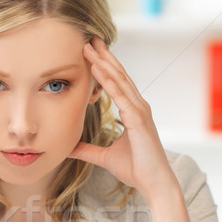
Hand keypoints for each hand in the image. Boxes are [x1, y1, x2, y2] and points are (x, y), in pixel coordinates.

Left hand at [68, 37, 176, 204]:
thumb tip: (68, 147)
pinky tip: (98, 70)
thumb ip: (86, 150)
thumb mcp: (103, 157)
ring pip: (120, 81)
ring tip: (89, 47)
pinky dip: (110, 82)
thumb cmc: (135, 169)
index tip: (90, 52)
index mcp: (132, 111)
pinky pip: (122, 96)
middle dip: (103, 56)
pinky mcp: (139, 119)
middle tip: (89, 39)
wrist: (153, 183)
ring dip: (104, 63)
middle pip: (118, 75)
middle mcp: (138, 106)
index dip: (103, 67)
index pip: (116, 83)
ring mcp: (140, 111)